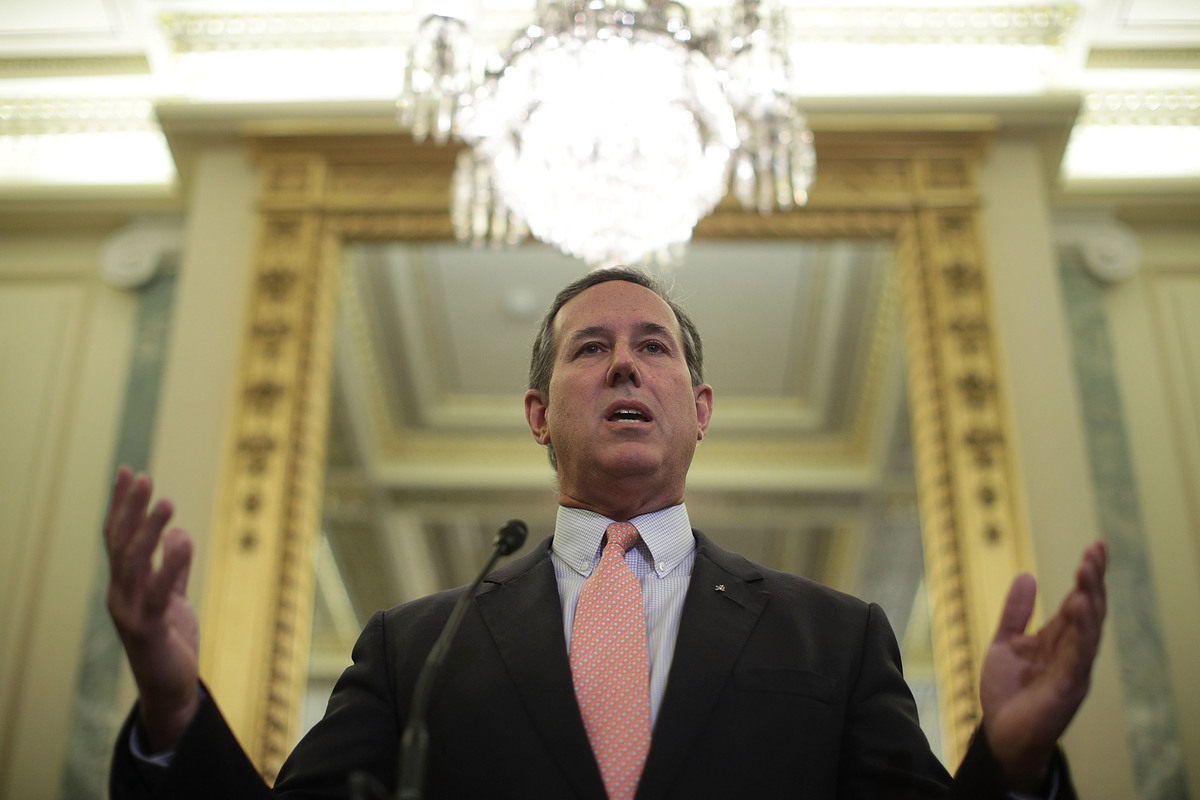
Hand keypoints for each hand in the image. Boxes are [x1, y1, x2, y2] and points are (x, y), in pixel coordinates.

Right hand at [105, 466, 200, 752]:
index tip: (129, 471)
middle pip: (121, 543)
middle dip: (131, 508)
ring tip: (165, 501)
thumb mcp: (173, 601)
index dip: (122, 504)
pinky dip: (169, 564)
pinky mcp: (148, 629)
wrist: (171, 690)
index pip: (117, 537)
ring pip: (134, 563)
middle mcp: (120, 595)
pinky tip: (181, 540)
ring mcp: (130, 612)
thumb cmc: (171, 644)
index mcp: (124, 586)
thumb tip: (177, 534)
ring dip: (149, 530)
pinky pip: (158, 591)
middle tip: (144, 477)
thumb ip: (173, 570)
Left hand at [980, 541, 1106, 792]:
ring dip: (1090, 600)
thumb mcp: (1005, 643)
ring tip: (1088, 571)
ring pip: (1090, 630)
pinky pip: (1078, 657)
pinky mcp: (1066, 688)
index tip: (1095, 546)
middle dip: (1094, 580)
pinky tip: (1079, 608)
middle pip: (1091, 610)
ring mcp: (1073, 670)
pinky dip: (1081, 632)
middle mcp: (1073, 652)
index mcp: (1060, 639)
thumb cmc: (1008, 692)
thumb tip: (1027, 575)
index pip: (1079, 601)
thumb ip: (1016, 612)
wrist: (1000, 734)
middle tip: (1095, 551)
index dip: (1088, 575)